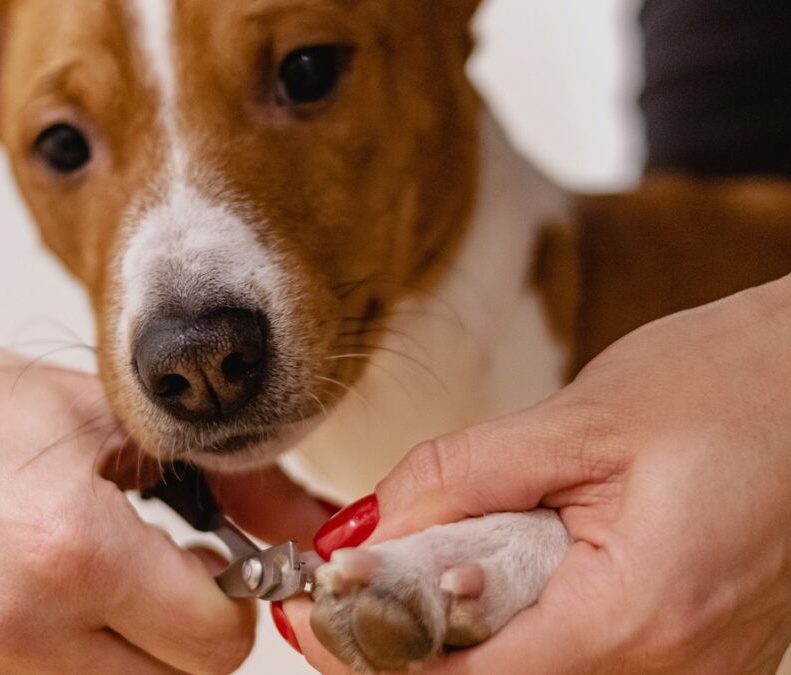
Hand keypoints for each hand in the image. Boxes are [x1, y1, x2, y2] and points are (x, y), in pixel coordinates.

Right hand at [0, 320, 328, 673]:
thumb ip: (232, 482)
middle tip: (155, 587)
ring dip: (120, 661)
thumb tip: (317, 529)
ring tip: (91, 596)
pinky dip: (51, 669)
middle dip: (182, 641)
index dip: (230, 604)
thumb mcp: (109, 420)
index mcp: (67, 548)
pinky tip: (32, 615)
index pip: (216, 646)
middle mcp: (4, 630)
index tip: (210, 574)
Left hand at [285, 276, 790, 673]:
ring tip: (422, 572)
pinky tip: (496, 578)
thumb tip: (370, 527)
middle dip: (416, 646)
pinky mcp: (701, 650)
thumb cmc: (728, 384)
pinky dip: (527, 629)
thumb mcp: (579, 419)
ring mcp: (699, 668)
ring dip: (469, 639)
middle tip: (355, 591)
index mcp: (642, 614)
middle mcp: (679, 666)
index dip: (382, 651)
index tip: (319, 615)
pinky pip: (590, 658)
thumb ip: (462, 478)